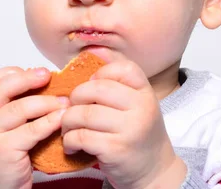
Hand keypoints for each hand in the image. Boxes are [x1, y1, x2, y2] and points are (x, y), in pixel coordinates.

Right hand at [0, 67, 69, 188]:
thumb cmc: (5, 152)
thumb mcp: (4, 125)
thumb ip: (15, 104)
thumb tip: (41, 78)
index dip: (16, 73)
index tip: (37, 72)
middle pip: (3, 89)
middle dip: (28, 79)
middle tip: (49, 76)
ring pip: (20, 109)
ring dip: (46, 102)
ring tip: (64, 101)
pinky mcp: (4, 151)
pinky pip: (32, 130)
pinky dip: (50, 121)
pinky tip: (62, 118)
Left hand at [60, 60, 186, 188]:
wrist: (153, 170)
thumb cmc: (137, 133)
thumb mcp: (136, 104)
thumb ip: (117, 82)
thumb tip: (92, 51)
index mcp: (145, 92)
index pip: (122, 68)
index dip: (101, 73)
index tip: (92, 86)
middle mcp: (141, 108)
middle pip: (96, 89)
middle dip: (75, 97)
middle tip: (71, 108)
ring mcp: (130, 129)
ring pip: (84, 114)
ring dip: (68, 121)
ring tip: (68, 129)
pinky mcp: (116, 149)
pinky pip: (81, 136)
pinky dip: (69, 140)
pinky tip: (71, 145)